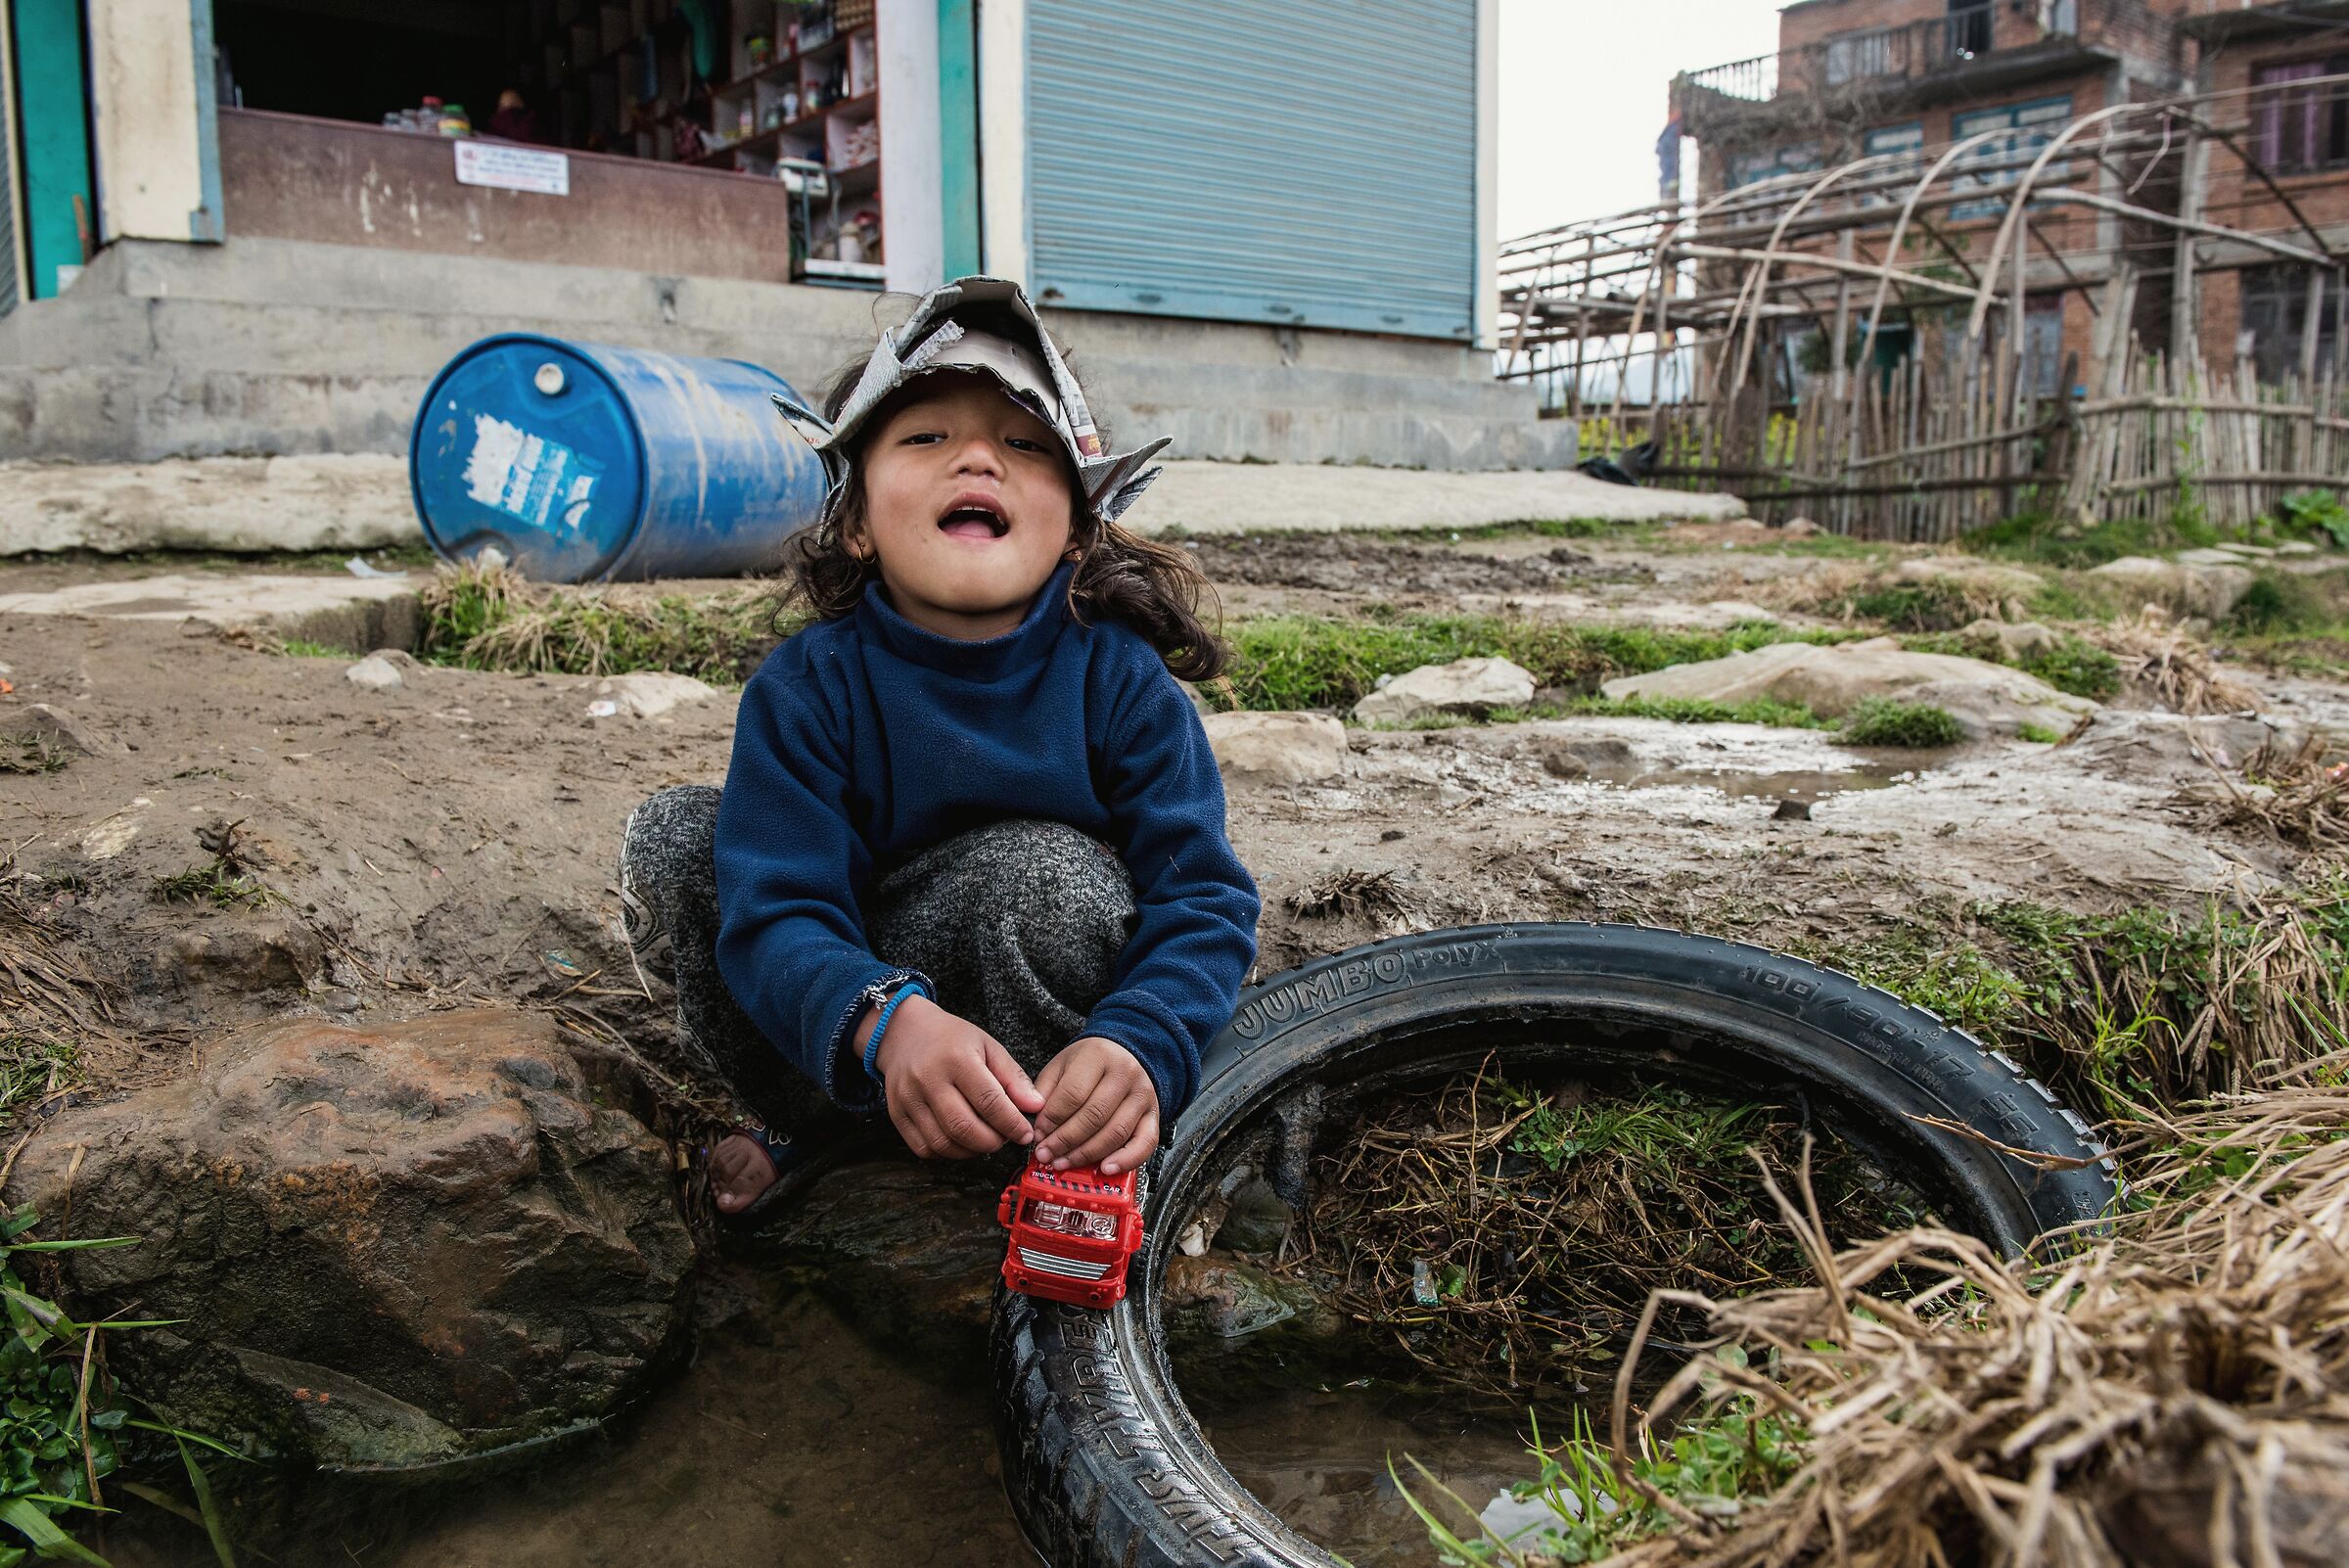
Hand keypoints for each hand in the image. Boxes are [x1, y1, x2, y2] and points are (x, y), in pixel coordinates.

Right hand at [868, 993, 1043, 1158]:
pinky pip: (924, 1148)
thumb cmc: (951, 1039)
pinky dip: (947, 1153)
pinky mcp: (896, 1114)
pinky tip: (960, 1141)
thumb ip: (1013, 1077)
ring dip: (970, 1151)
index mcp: (956, 1058)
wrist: (905, 1033)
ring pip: (943, 1143)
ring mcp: (908, 1099)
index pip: (989, 1101)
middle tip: (1004, 1138)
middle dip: (991, 1142)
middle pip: (963, 1127)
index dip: (1011, 1124)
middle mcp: (928, 1079)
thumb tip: (1036, 1107)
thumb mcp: (987, 1046)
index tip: (1024, 1134)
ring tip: (984, 1139)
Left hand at [1032, 1037, 1158, 1176]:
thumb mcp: (1062, 1065)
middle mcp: (1125, 1074)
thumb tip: (1036, 1123)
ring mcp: (1142, 1096)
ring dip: (1086, 1155)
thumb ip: (1045, 1091)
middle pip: (1093, 1116)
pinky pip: (1145, 1144)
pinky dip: (1125, 1161)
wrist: (1126, 1053)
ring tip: (1064, 1162)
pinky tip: (1105, 1169)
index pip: (1072, 1094)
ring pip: (1114, 1133)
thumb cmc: (1091, 1062)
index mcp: (1098, 1056)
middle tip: (1046, 1154)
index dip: (1051, 1119)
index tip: (1037, 1134)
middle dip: (1065, 1141)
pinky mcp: (1154, 1115)